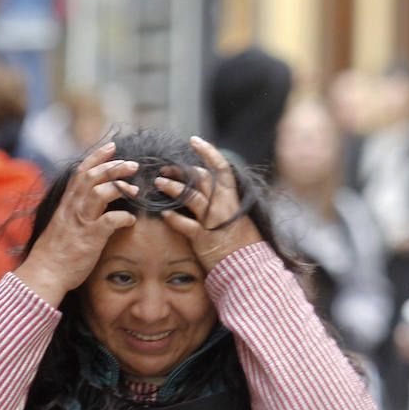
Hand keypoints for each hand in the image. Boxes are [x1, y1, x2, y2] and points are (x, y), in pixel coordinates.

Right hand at [15, 141, 138, 305]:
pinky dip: (124, 217)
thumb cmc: (54, 254)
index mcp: (66, 204)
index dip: (97, 157)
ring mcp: (81, 222)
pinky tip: (131, 220)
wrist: (44, 274)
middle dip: (114, 166)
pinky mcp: (90, 238)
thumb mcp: (61, 226)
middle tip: (133, 165)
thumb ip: (73, 213)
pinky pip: (110, 220)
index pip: (81, 172)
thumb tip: (87, 208)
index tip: (111, 147)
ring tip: (136, 189)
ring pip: (99, 192)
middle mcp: (72, 208)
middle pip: (92, 176)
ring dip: (120, 186)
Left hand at [155, 135, 262, 270]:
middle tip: (165, 169)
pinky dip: (172, 218)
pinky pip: (183, 224)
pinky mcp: (203, 238)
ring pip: (189, 196)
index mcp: (233, 198)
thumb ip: (227, 204)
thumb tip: (213, 191)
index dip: (208, 152)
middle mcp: (223, 205)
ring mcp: (212, 221)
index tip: (194, 140)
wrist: (249, 268)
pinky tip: (163, 214)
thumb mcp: (239, 218)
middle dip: (180, 171)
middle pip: (200, 179)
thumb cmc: (243, 244)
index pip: (221, 168)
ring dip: (172, 187)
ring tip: (159, 183)